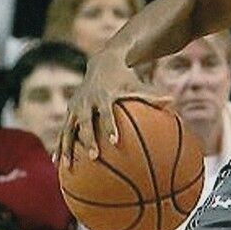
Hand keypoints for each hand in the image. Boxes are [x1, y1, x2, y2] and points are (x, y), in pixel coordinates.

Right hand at [58, 50, 161, 165]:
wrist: (102, 63)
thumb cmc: (124, 78)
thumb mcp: (136, 84)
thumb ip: (151, 95)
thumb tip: (172, 101)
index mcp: (104, 96)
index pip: (107, 113)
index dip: (110, 127)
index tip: (114, 142)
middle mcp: (87, 102)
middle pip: (86, 124)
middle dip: (89, 140)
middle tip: (94, 157)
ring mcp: (75, 108)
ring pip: (68, 130)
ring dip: (67, 148)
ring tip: (66, 167)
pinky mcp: (69, 112)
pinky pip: (63, 131)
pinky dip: (60, 146)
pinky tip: (58, 164)